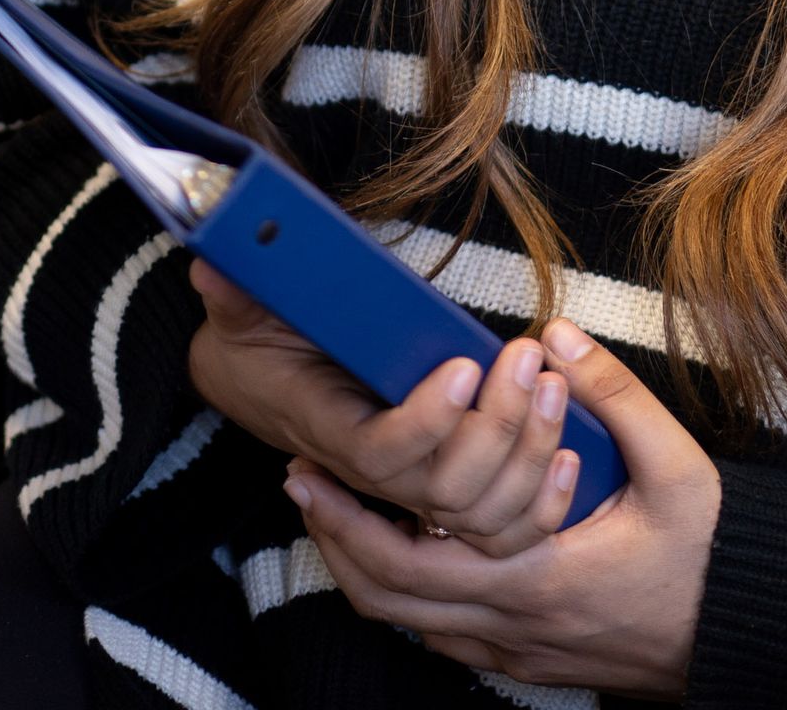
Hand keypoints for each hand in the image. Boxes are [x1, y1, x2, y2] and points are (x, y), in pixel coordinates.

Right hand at [186, 263, 580, 554]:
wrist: (263, 376)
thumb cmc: (262, 335)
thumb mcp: (241, 307)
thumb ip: (234, 289)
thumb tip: (215, 259)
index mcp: (330, 430)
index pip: (381, 456)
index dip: (425, 423)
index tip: (464, 366)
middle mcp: (373, 472)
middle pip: (444, 490)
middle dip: (496, 429)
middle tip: (529, 360)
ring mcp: (411, 486)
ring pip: (479, 514)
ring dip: (526, 457)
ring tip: (554, 386)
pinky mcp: (443, 487)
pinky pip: (499, 527)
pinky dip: (540, 503)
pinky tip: (572, 452)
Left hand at [288, 316, 721, 698]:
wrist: (740, 632)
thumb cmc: (708, 553)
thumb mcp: (674, 464)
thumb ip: (612, 395)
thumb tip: (553, 335)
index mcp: (534, 576)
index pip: (406, 560)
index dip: (348, 518)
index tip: (313, 465)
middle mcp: (509, 624)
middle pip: (386, 597)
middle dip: (333, 538)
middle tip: (301, 483)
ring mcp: (514, 649)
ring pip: (409, 623)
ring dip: (364, 568)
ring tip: (337, 510)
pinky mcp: (526, 658)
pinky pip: (443, 635)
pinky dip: (407, 596)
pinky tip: (404, 549)